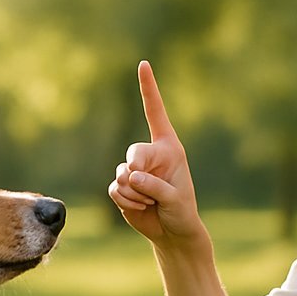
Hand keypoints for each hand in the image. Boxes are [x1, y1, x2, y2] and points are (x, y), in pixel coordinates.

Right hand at [108, 61, 203, 245]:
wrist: (172, 231)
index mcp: (168, 146)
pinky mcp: (122, 186)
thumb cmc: (181, 210)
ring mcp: (134, 169)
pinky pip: (115, 188)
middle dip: (138, 173)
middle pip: (133, 153)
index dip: (148, 88)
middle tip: (149, 191)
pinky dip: (126, 201)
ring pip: (122, 175)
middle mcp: (150, 154)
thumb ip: (154, 185)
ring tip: (151, 202)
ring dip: (136, 194)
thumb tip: (130, 176)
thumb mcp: (175, 197)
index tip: (144, 64)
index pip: (155, 112)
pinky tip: (140, 207)